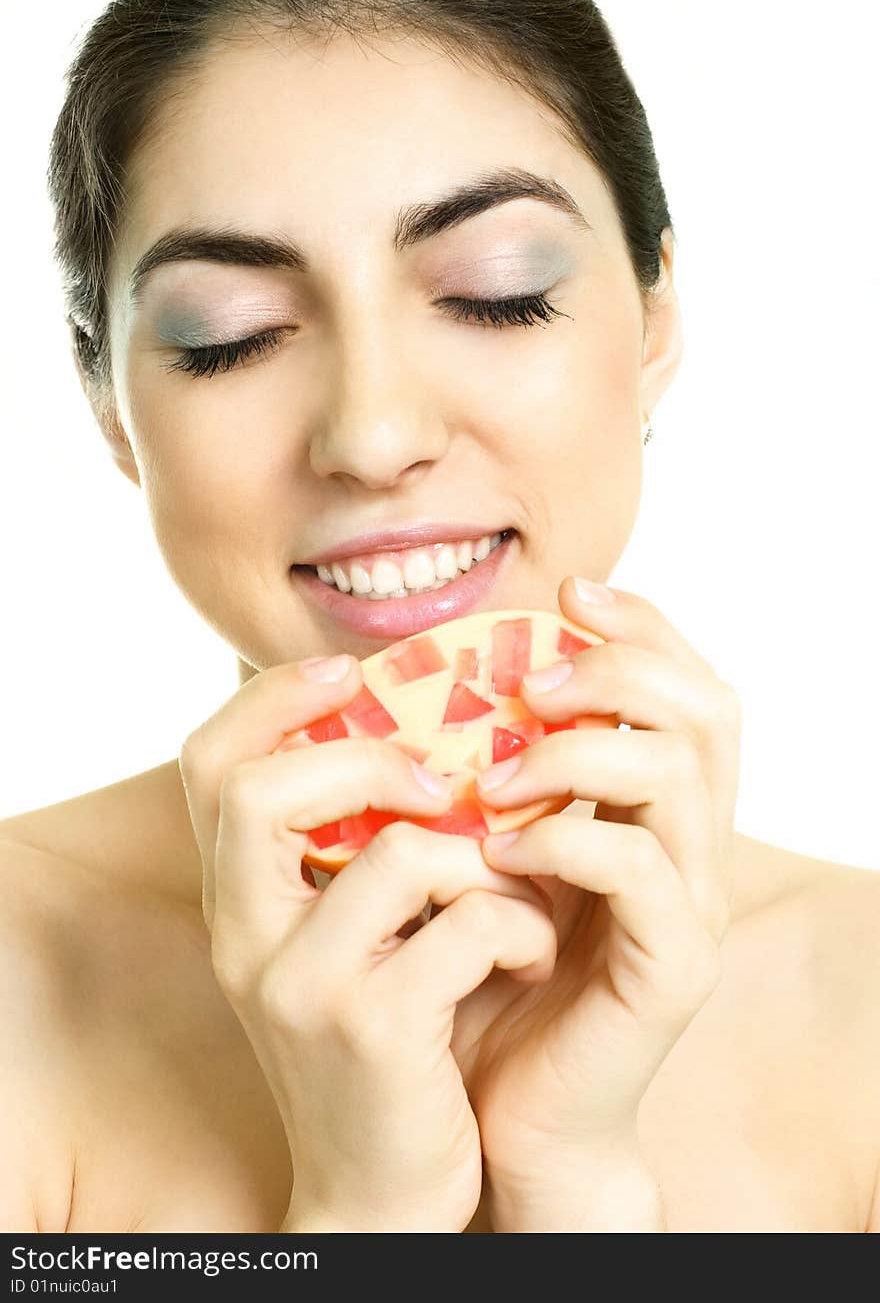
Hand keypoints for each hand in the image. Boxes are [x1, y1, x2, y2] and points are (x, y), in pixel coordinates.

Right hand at [178, 656, 554, 1232]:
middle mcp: (246, 939)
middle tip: (446, 783)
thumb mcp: (341, 941)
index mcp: (238, 902)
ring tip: (518, 896)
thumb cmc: (383, 1043)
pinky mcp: (376, 1032)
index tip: (347, 672)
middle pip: (257, 789)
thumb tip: (420, 729)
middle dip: (367, 756)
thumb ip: (350, 848)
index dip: (270, 699)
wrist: (381, 1193)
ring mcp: (304, 988)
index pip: (208, 764)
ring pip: (400, 852)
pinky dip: (521, 927)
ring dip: (486, 860)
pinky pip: (470, 926)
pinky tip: (532, 956)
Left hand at [448, 577, 739, 1227]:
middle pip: (706, 710)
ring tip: (494, 772)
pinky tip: (497, 852)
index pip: (684, 683)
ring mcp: (692, 904)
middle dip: (617, 668)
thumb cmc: (477, 970)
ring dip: (580, 750)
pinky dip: (565, 839)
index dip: (639, 623)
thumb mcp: (482, 850)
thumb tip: (438, 674)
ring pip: (682, 776)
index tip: (564, 590)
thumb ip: (488, 771)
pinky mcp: (671, 966)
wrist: (495, 1113)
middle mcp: (690, 844)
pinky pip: (640, 871)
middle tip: (528, 679)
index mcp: (653, 807)